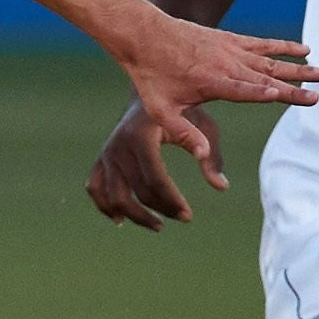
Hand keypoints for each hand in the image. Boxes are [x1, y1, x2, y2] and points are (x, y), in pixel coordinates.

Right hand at [86, 97, 222, 229]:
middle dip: (162, 210)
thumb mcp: (203, 125)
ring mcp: (107, 153)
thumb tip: (222, 187)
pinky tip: (120, 220)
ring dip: (135, 216)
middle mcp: (119, 146)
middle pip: (137, 192)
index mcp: (141, 136)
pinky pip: (95, 188)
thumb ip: (210, 156)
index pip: (154, 180)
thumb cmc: (183, 109)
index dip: (171, 202)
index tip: (188, 215)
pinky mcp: (101, 158)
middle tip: (184, 217)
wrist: (151, 92)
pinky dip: (105, 206)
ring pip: (114, 197)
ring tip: (159, 226)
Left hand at [102, 9, 318, 185]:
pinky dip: (283, 45)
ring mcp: (230, 49)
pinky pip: (262, 43)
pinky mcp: (230, 39)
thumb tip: (205, 156)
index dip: (272, 94)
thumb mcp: (161, 111)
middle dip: (295, 82)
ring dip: (297, 64)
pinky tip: (303, 48)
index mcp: (213, 82)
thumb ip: (184, 133)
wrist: (145, 35)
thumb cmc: (152, 76)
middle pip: (267, 74)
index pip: (249, 90)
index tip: (297, 96)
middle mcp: (226, 63)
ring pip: (270, 58)